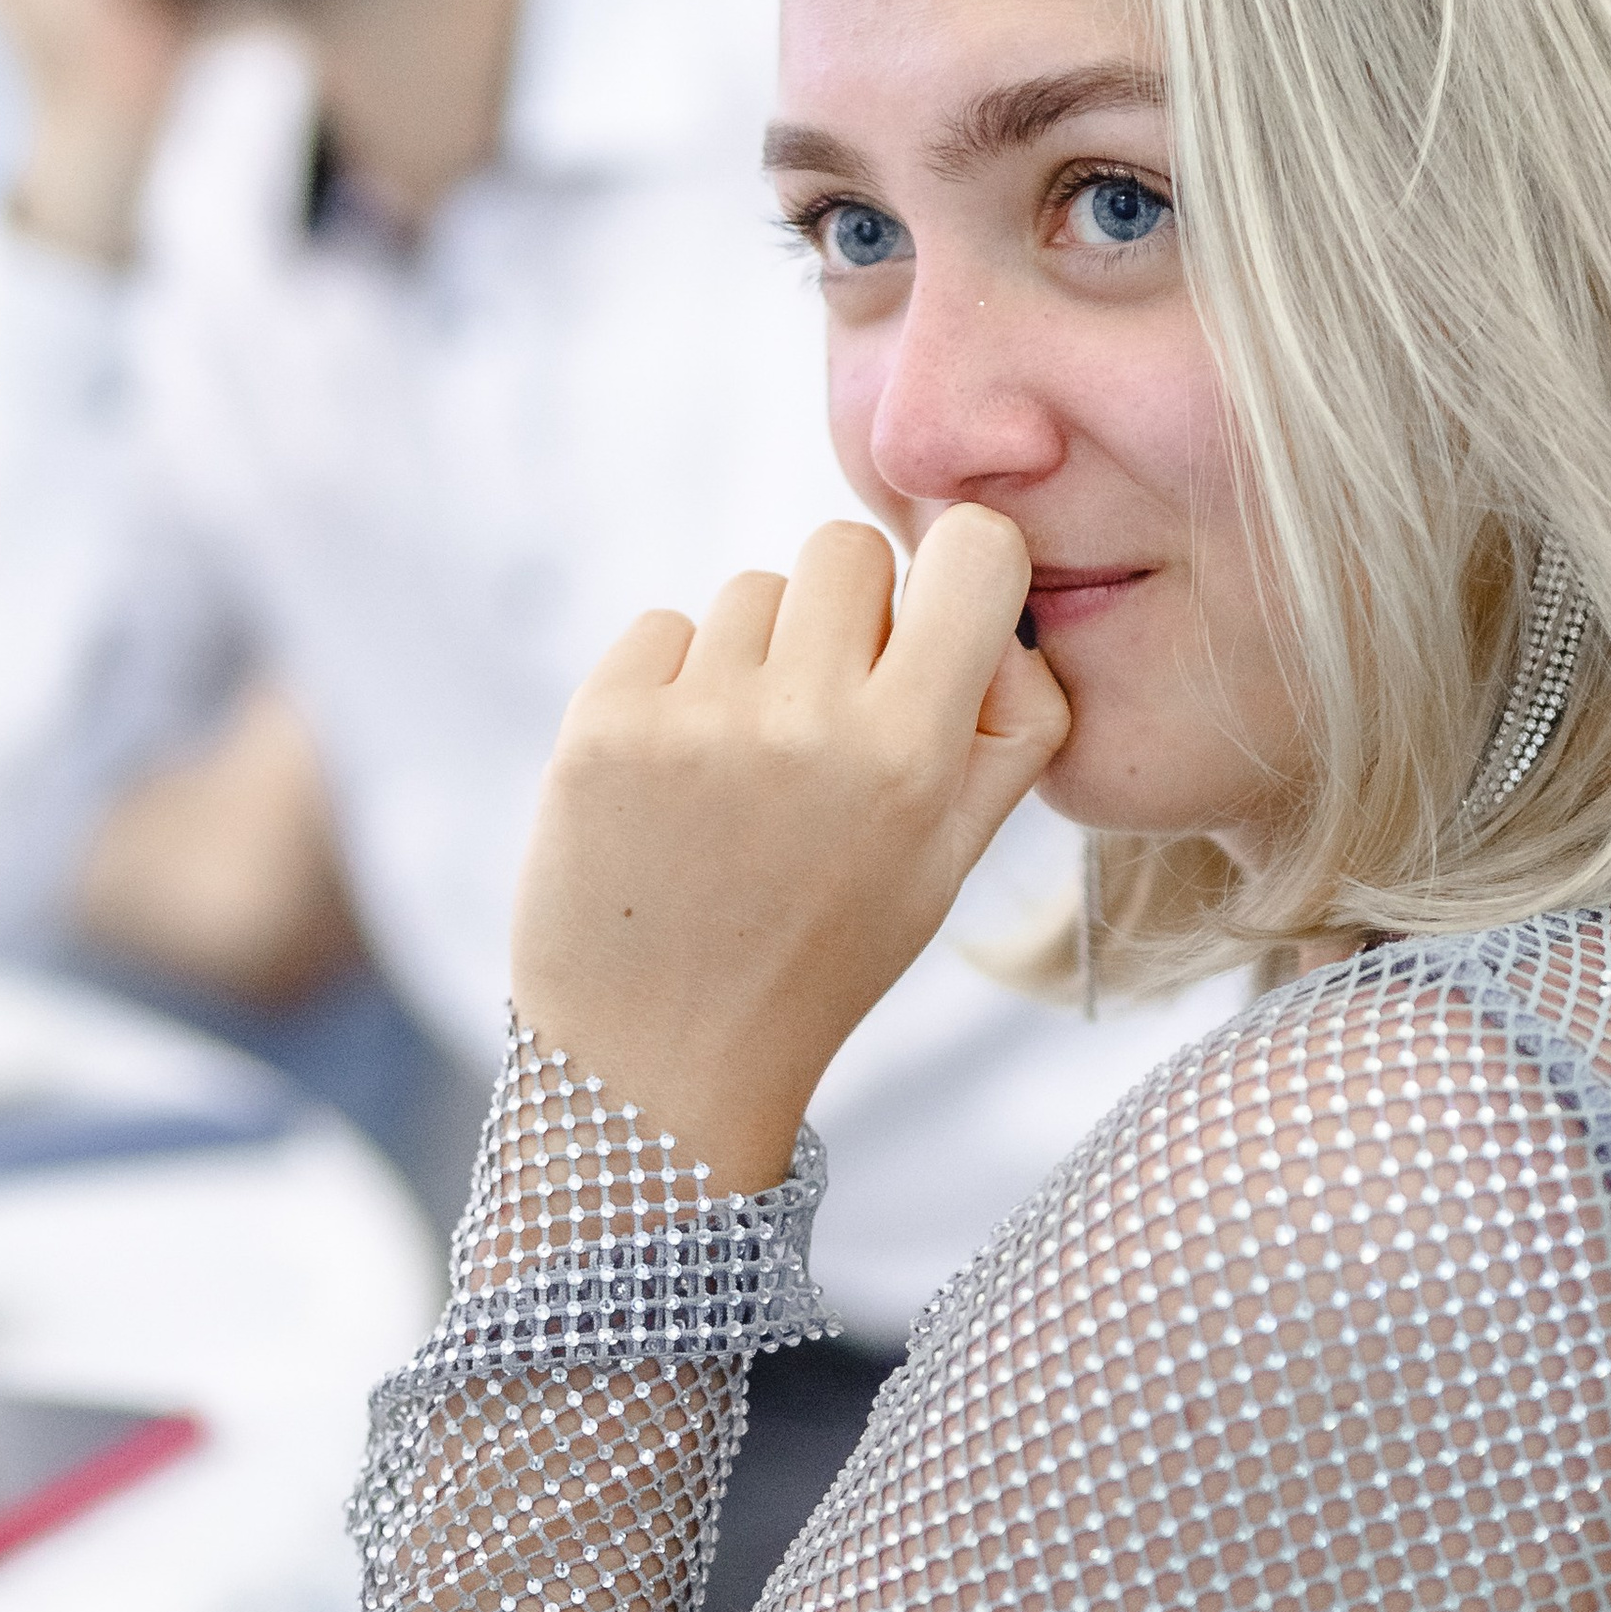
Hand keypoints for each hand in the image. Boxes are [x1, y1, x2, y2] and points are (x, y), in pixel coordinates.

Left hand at [511, 507, 1067, 1191]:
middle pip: (846, 550)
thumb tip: (996, 595)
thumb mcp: (949, 863)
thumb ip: (1008, 729)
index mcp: (914, 758)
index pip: (973, 550)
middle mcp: (809, 725)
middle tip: (822, 715)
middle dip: (843, 613)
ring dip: (753, 658)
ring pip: (750, 591)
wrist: (657, 1061)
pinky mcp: (602, 723)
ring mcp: (696, 720)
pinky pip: (662, 627)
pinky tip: (671, 781)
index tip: (926, 620)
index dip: (955, 571)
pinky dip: (670, 684)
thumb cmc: (819, 955)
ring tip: (740, 774)